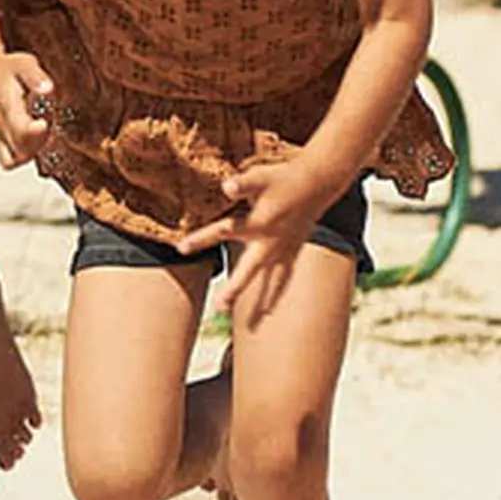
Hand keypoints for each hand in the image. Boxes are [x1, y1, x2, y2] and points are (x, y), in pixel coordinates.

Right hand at [0, 51, 57, 168]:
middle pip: (20, 150)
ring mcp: (0, 131)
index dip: (34, 133)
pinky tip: (34, 142)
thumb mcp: (25, 63)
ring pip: (15, 158)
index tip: (43, 123)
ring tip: (42, 131)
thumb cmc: (8, 65)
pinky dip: (23, 156)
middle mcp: (1, 123)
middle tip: (47, 121)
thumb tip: (47, 89)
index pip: (18, 129)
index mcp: (6, 106)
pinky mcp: (1, 135)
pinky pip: (8, 159)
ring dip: (34, 150)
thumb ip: (35, 77)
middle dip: (40, 141)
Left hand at [182, 156, 334, 331]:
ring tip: (255, 323)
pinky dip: (279, 291)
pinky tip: (272, 304)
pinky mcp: (294, 250)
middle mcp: (271, 242)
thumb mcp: (261, 177)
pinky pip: (286, 276)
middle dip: (235, 289)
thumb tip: (226, 186)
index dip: (201, 239)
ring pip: (273, 281)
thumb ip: (243, 184)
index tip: (181, 248)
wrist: (319, 182)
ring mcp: (284, 249)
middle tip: (220, 308)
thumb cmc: (285, 178)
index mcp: (259, 223)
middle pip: (251, 271)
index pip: (224, 232)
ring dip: (263, 301)